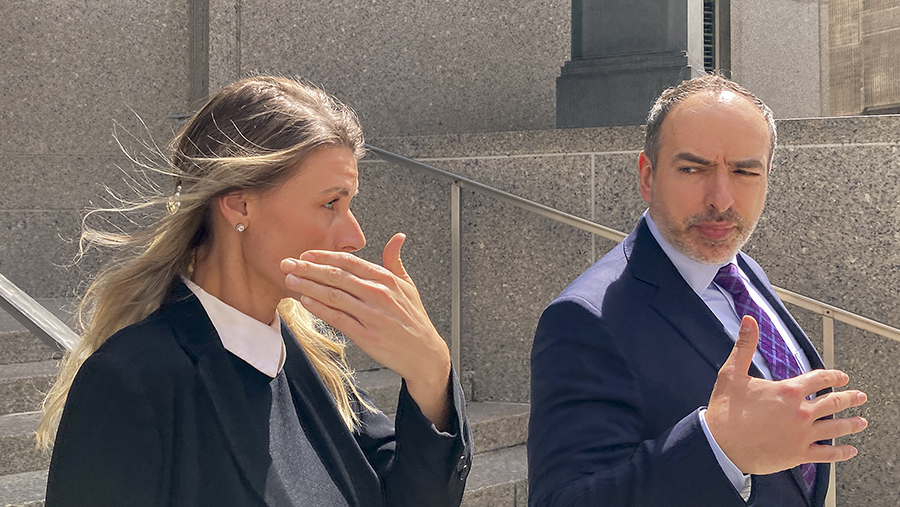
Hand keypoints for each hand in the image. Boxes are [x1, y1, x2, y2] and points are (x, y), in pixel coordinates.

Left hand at [280, 233, 450, 428]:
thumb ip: (395, 261)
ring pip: (334, 296)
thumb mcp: (408, 286)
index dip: (325, 257)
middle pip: (337, 276)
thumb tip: (397, 237)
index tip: (305, 254)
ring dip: (308, 287)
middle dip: (308, 269)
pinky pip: (338, 319)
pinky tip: (305, 301)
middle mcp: (378, 294)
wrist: (424, 354)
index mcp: (386, 279)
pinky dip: (320, 309)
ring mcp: (372, 315)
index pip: (350, 262)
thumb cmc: (414, 319)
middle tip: (287, 264)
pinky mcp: (366, 336)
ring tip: (290, 280)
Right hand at [705, 316, 867, 474]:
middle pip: (833, 403)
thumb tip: (749, 322)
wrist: (720, 444)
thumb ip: (745, 345)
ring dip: (851, 423)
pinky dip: (841, 452)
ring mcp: (801, 435)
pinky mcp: (798, 454)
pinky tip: (850, 450)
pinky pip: (827, 454)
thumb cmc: (725, 410)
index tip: (842, 377)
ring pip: (836, 428)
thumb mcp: (732, 373)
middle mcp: (800, 412)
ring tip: (861, 421)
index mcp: (788, 391)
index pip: (819, 379)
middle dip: (849, 398)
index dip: (833, 376)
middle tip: (859, 396)